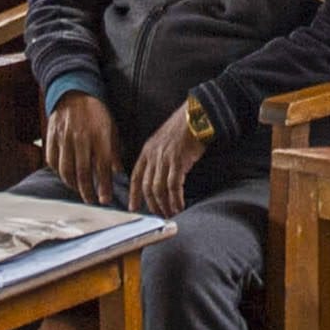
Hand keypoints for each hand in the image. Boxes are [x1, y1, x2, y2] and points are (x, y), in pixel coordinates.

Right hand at [45, 91, 120, 202]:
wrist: (73, 93)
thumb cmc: (95, 113)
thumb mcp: (111, 129)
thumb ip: (114, 152)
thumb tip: (118, 173)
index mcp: (98, 135)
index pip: (102, 166)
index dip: (103, 186)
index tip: (105, 200)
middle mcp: (80, 137)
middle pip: (82, 172)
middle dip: (87, 191)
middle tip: (92, 200)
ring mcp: (63, 137)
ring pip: (65, 170)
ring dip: (73, 185)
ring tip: (79, 190)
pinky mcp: (51, 137)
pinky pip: (52, 161)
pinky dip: (58, 172)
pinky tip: (66, 176)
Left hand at [127, 102, 205, 217]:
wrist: (196, 115)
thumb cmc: (184, 127)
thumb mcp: (164, 140)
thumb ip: (159, 155)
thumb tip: (160, 173)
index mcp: (147, 150)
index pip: (136, 176)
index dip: (134, 194)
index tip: (133, 207)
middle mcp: (153, 155)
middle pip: (147, 187)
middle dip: (152, 204)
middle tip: (159, 215)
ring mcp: (165, 159)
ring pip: (158, 189)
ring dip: (164, 205)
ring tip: (170, 214)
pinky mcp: (178, 161)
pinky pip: (173, 186)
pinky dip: (176, 199)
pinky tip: (179, 206)